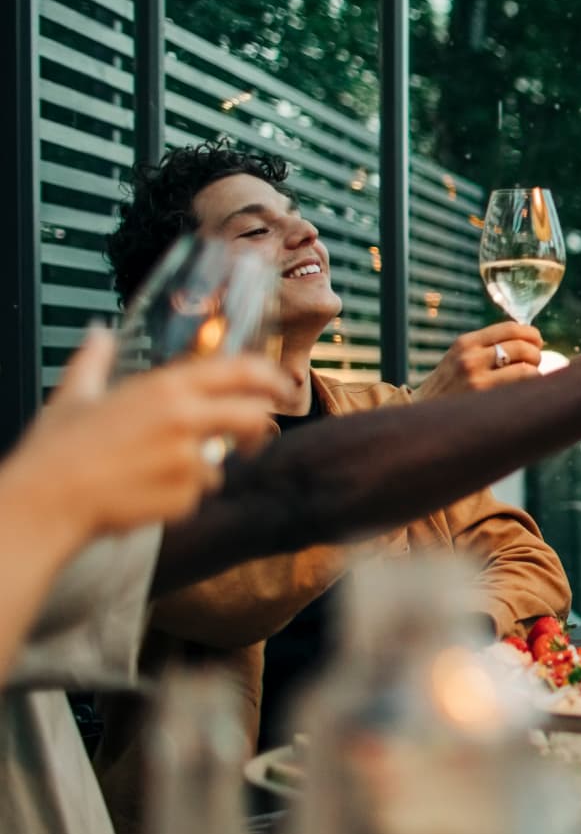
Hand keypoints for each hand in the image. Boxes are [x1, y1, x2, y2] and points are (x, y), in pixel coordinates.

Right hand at [4, 330, 289, 537]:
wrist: (45, 501)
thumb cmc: (56, 449)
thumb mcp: (74, 394)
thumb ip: (93, 359)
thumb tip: (98, 332)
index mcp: (164, 388)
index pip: (240, 371)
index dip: (270, 377)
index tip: (283, 386)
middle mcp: (184, 419)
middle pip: (253, 417)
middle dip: (258, 431)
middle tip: (252, 441)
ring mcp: (188, 460)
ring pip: (221, 464)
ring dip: (200, 472)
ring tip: (153, 473)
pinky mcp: (185, 497)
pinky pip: (196, 496)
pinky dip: (178, 498)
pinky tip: (143, 494)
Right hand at [414, 322, 544, 399]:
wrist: (421, 415)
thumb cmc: (447, 388)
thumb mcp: (458, 358)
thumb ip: (485, 348)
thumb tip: (527, 340)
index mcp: (465, 343)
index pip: (510, 327)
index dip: (531, 334)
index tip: (536, 342)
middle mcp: (470, 357)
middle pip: (523, 346)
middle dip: (536, 355)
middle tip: (534, 364)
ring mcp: (477, 379)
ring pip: (527, 368)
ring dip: (536, 373)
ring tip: (530, 380)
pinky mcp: (484, 399)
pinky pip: (521, 388)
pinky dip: (530, 389)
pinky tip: (524, 394)